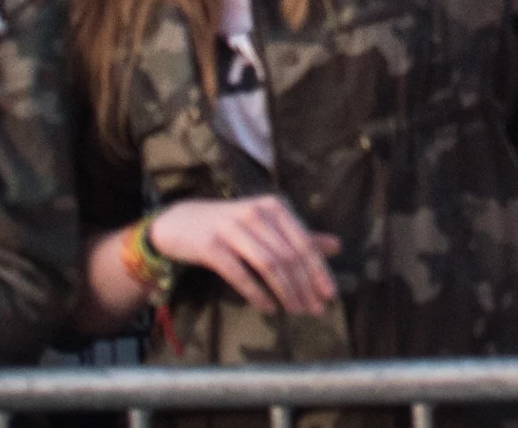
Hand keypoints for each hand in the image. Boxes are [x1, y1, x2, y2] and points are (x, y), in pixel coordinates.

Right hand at [145, 195, 341, 314]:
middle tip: (316, 310)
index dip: (319, 270)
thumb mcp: (266, 225)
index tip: (330, 295)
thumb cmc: (230, 226)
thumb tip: (337, 246)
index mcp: (274, 207)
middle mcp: (256, 213)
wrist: (179, 222)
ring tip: (296, 311)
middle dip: (306, 286)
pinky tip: (269, 308)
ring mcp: (232, 229)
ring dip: (286, 291)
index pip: (304, 243)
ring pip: (269, 265)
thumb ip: (299, 236)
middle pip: (289, 256)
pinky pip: (240, 274)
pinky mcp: (211, 246)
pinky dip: (257, 293)